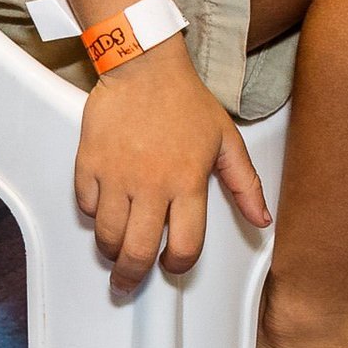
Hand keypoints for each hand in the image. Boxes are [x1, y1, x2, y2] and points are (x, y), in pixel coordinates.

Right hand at [73, 39, 271, 293]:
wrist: (144, 65)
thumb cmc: (185, 100)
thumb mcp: (226, 140)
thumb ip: (245, 185)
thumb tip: (262, 220)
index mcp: (187, 182)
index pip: (184, 246)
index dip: (179, 266)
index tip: (172, 265)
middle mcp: (150, 185)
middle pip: (138, 251)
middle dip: (132, 277)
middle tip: (128, 283)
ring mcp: (117, 175)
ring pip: (107, 235)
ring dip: (110, 250)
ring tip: (115, 250)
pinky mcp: (90, 162)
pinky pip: (85, 205)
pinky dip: (92, 213)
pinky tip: (103, 208)